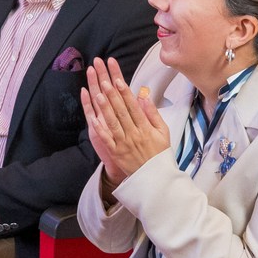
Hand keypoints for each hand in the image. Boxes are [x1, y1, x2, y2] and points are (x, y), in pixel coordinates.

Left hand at [82, 56, 172, 181]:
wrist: (154, 177)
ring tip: (98, 94)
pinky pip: (107, 139)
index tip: (118, 80)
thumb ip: (153, 113)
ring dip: (105, 108)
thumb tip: (144, 96)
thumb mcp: (163, 131)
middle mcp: (134, 134)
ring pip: (113, 123)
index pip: (134, 107)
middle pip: (121, 111)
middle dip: (112, 95)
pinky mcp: (116, 153)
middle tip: (104, 80)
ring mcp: (124, 144)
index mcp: (146, 127)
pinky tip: (93, 118)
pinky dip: (100, 129)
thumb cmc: (159, 152)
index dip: (125, 93)